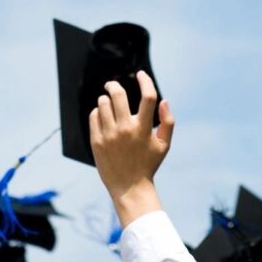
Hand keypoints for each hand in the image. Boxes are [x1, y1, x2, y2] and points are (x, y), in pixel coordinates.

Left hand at [90, 71, 173, 224]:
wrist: (129, 187)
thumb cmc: (148, 164)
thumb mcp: (164, 145)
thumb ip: (167, 122)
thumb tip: (164, 100)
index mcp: (144, 129)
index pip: (148, 97)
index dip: (145, 81)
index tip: (141, 74)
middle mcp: (126, 129)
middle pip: (118, 94)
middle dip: (114, 85)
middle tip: (112, 84)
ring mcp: (109, 135)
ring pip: (103, 103)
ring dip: (106, 100)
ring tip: (109, 106)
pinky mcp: (97, 141)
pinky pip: (94, 115)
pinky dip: (98, 112)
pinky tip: (103, 117)